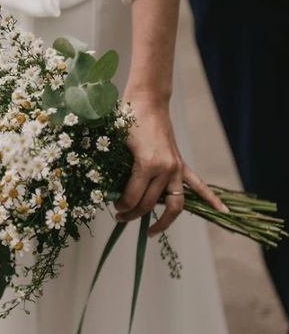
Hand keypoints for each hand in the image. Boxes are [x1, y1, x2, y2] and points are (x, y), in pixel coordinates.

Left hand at [114, 92, 228, 236]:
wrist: (147, 101)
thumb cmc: (127, 120)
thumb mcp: (116, 146)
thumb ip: (116, 171)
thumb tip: (111, 193)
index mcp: (147, 164)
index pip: (133, 198)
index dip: (121, 206)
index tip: (113, 207)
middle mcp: (166, 169)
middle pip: (150, 204)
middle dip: (132, 214)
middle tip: (119, 217)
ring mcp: (176, 168)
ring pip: (174, 205)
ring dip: (163, 221)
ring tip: (151, 232)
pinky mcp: (181, 164)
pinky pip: (198, 185)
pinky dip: (211, 198)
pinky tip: (222, 211)